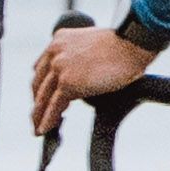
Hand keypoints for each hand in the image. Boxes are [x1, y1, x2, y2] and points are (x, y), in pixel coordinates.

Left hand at [29, 19, 157, 141]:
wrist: (133, 45)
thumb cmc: (124, 45)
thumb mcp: (93, 45)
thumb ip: (81, 57)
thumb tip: (84, 78)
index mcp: (59, 40)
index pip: (42, 67)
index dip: (41, 85)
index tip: (41, 97)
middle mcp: (55, 52)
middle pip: (38, 83)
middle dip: (37, 102)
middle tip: (36, 116)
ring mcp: (60, 67)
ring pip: (43, 96)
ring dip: (39, 115)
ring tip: (38, 128)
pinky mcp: (68, 82)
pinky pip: (54, 106)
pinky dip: (48, 120)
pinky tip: (45, 130)